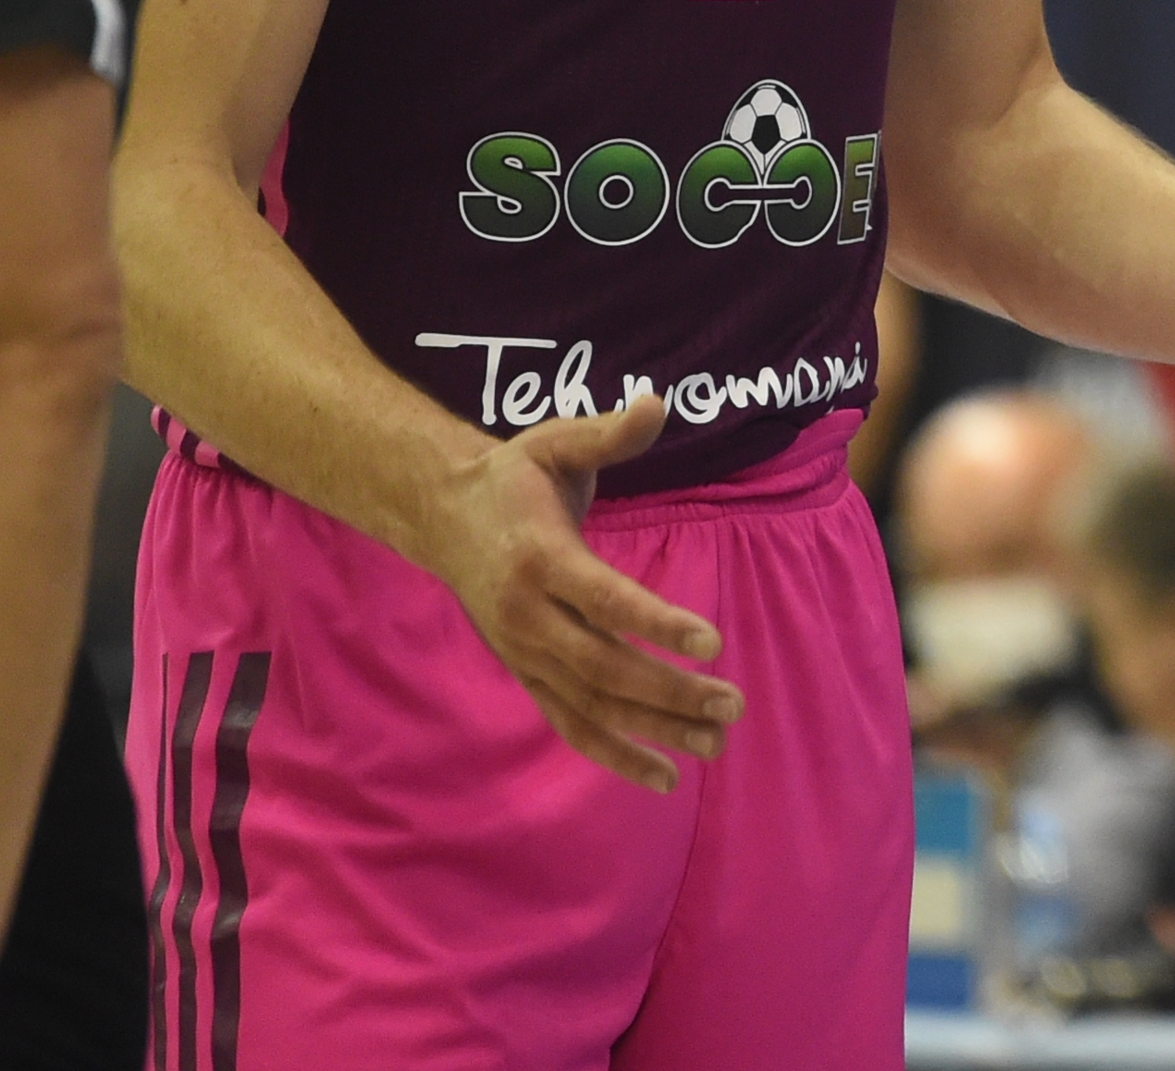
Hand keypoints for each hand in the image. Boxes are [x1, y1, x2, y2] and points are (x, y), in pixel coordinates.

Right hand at [417, 394, 740, 791]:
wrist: (439, 516)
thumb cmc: (513, 475)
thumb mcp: (555, 441)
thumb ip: (609, 429)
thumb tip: (659, 400)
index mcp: (540, 559)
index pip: (604, 599)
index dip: (655, 623)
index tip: (711, 641)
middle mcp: (526, 616)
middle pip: (603, 665)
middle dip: (669, 689)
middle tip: (734, 702)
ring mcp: (523, 652)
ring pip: (589, 704)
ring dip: (653, 728)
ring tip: (716, 741)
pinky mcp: (526, 673)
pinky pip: (570, 723)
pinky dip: (613, 753)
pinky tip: (664, 777)